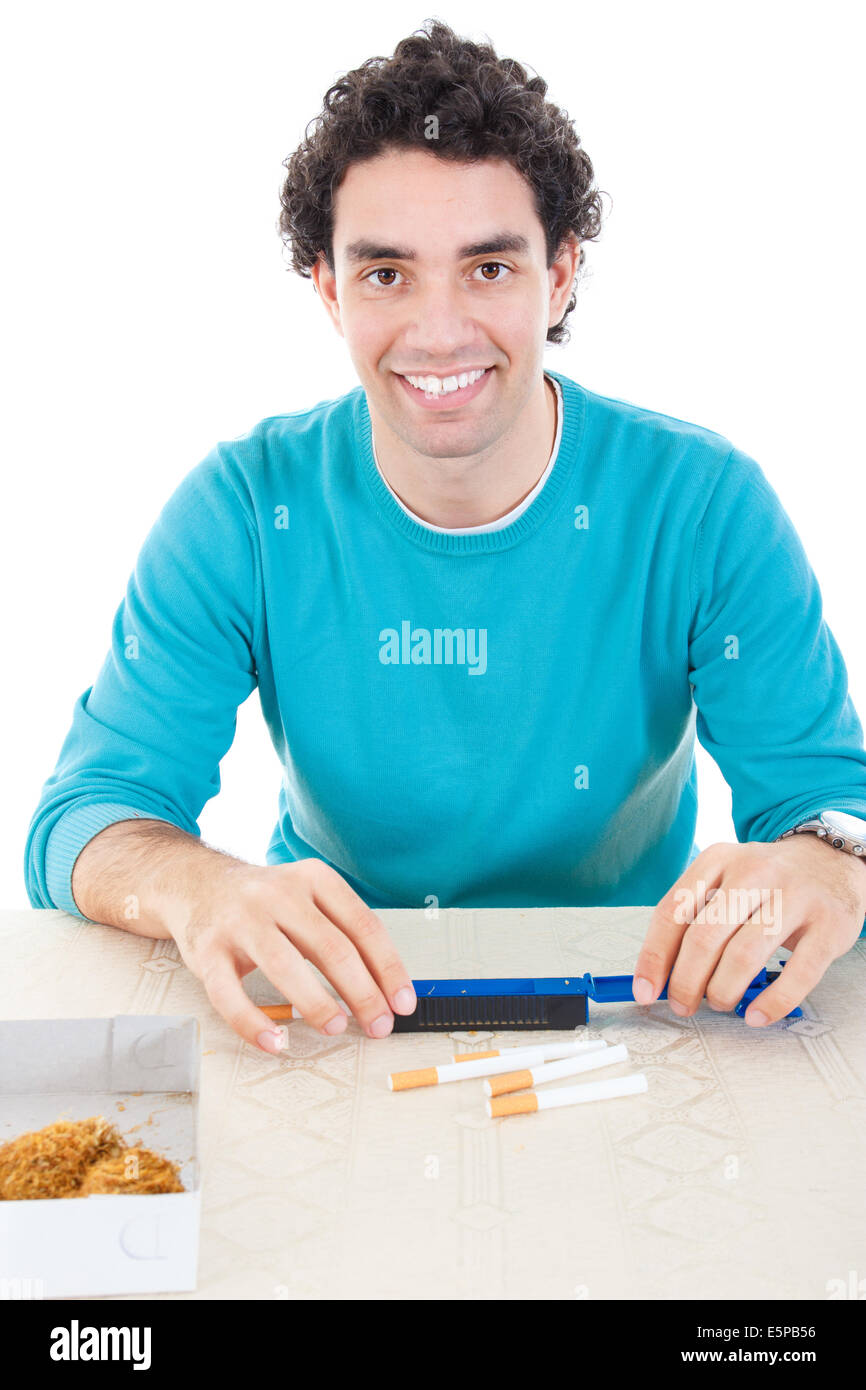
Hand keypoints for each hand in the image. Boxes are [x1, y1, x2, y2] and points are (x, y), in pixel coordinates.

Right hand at [169, 858, 416, 1051]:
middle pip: (332, 947)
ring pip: (285, 966)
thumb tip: (386, 990)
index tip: (402, 1003)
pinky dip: (253, 1024)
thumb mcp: (309, 897)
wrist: (197, 883)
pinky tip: (276, 1043)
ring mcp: (241, 920)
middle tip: (378, 1025)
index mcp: (314, 879)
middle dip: (362, 993)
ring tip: (336, 1028)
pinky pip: (230, 995)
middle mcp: (279, 894)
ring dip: (317, 1004)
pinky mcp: (209, 949)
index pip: (364, 926)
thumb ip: (343, 933)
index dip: (388, 969)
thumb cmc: (266, 902)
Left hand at [632, 835, 865, 1025]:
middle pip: (704, 937)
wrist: (830, 860)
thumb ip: (694, 917)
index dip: (654, 957)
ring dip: (723, 991)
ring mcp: (795, 896)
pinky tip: (757, 1014)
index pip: (672, 912)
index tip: (644, 990)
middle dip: (686, 982)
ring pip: (744, 955)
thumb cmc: (767, 881)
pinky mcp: (829, 924)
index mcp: (718, 859)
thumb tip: (660, 974)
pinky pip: (797, 974)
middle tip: (683, 1004)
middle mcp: (754, 872)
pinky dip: (772, 1003)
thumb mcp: (725, 879)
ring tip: (720, 1002)